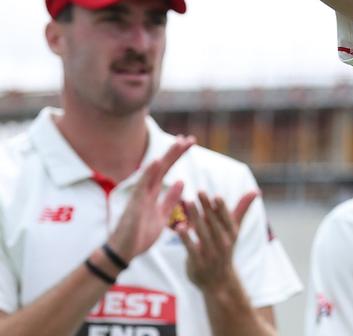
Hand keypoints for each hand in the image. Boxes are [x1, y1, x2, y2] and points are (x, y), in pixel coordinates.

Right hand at [106, 136, 194, 261]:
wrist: (124, 251)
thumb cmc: (140, 235)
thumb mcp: (162, 216)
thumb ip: (170, 200)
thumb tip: (181, 182)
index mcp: (153, 193)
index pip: (167, 170)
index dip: (177, 156)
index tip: (189, 143)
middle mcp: (146, 190)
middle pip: (163, 166)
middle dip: (176, 152)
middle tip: (190, 138)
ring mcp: (140, 195)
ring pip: (155, 172)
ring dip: (167, 157)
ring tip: (179, 143)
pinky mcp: (135, 204)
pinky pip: (143, 185)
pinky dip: (149, 172)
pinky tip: (157, 160)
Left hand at [176, 190, 257, 289]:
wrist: (219, 281)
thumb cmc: (225, 249)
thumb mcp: (234, 230)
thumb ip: (242, 210)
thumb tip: (256, 191)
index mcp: (232, 234)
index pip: (227, 219)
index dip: (221, 208)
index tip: (216, 196)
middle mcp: (223, 243)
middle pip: (214, 222)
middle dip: (206, 207)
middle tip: (199, 191)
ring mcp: (211, 253)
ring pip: (202, 232)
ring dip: (195, 216)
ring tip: (187, 202)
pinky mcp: (198, 262)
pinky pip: (191, 248)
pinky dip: (186, 238)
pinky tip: (179, 227)